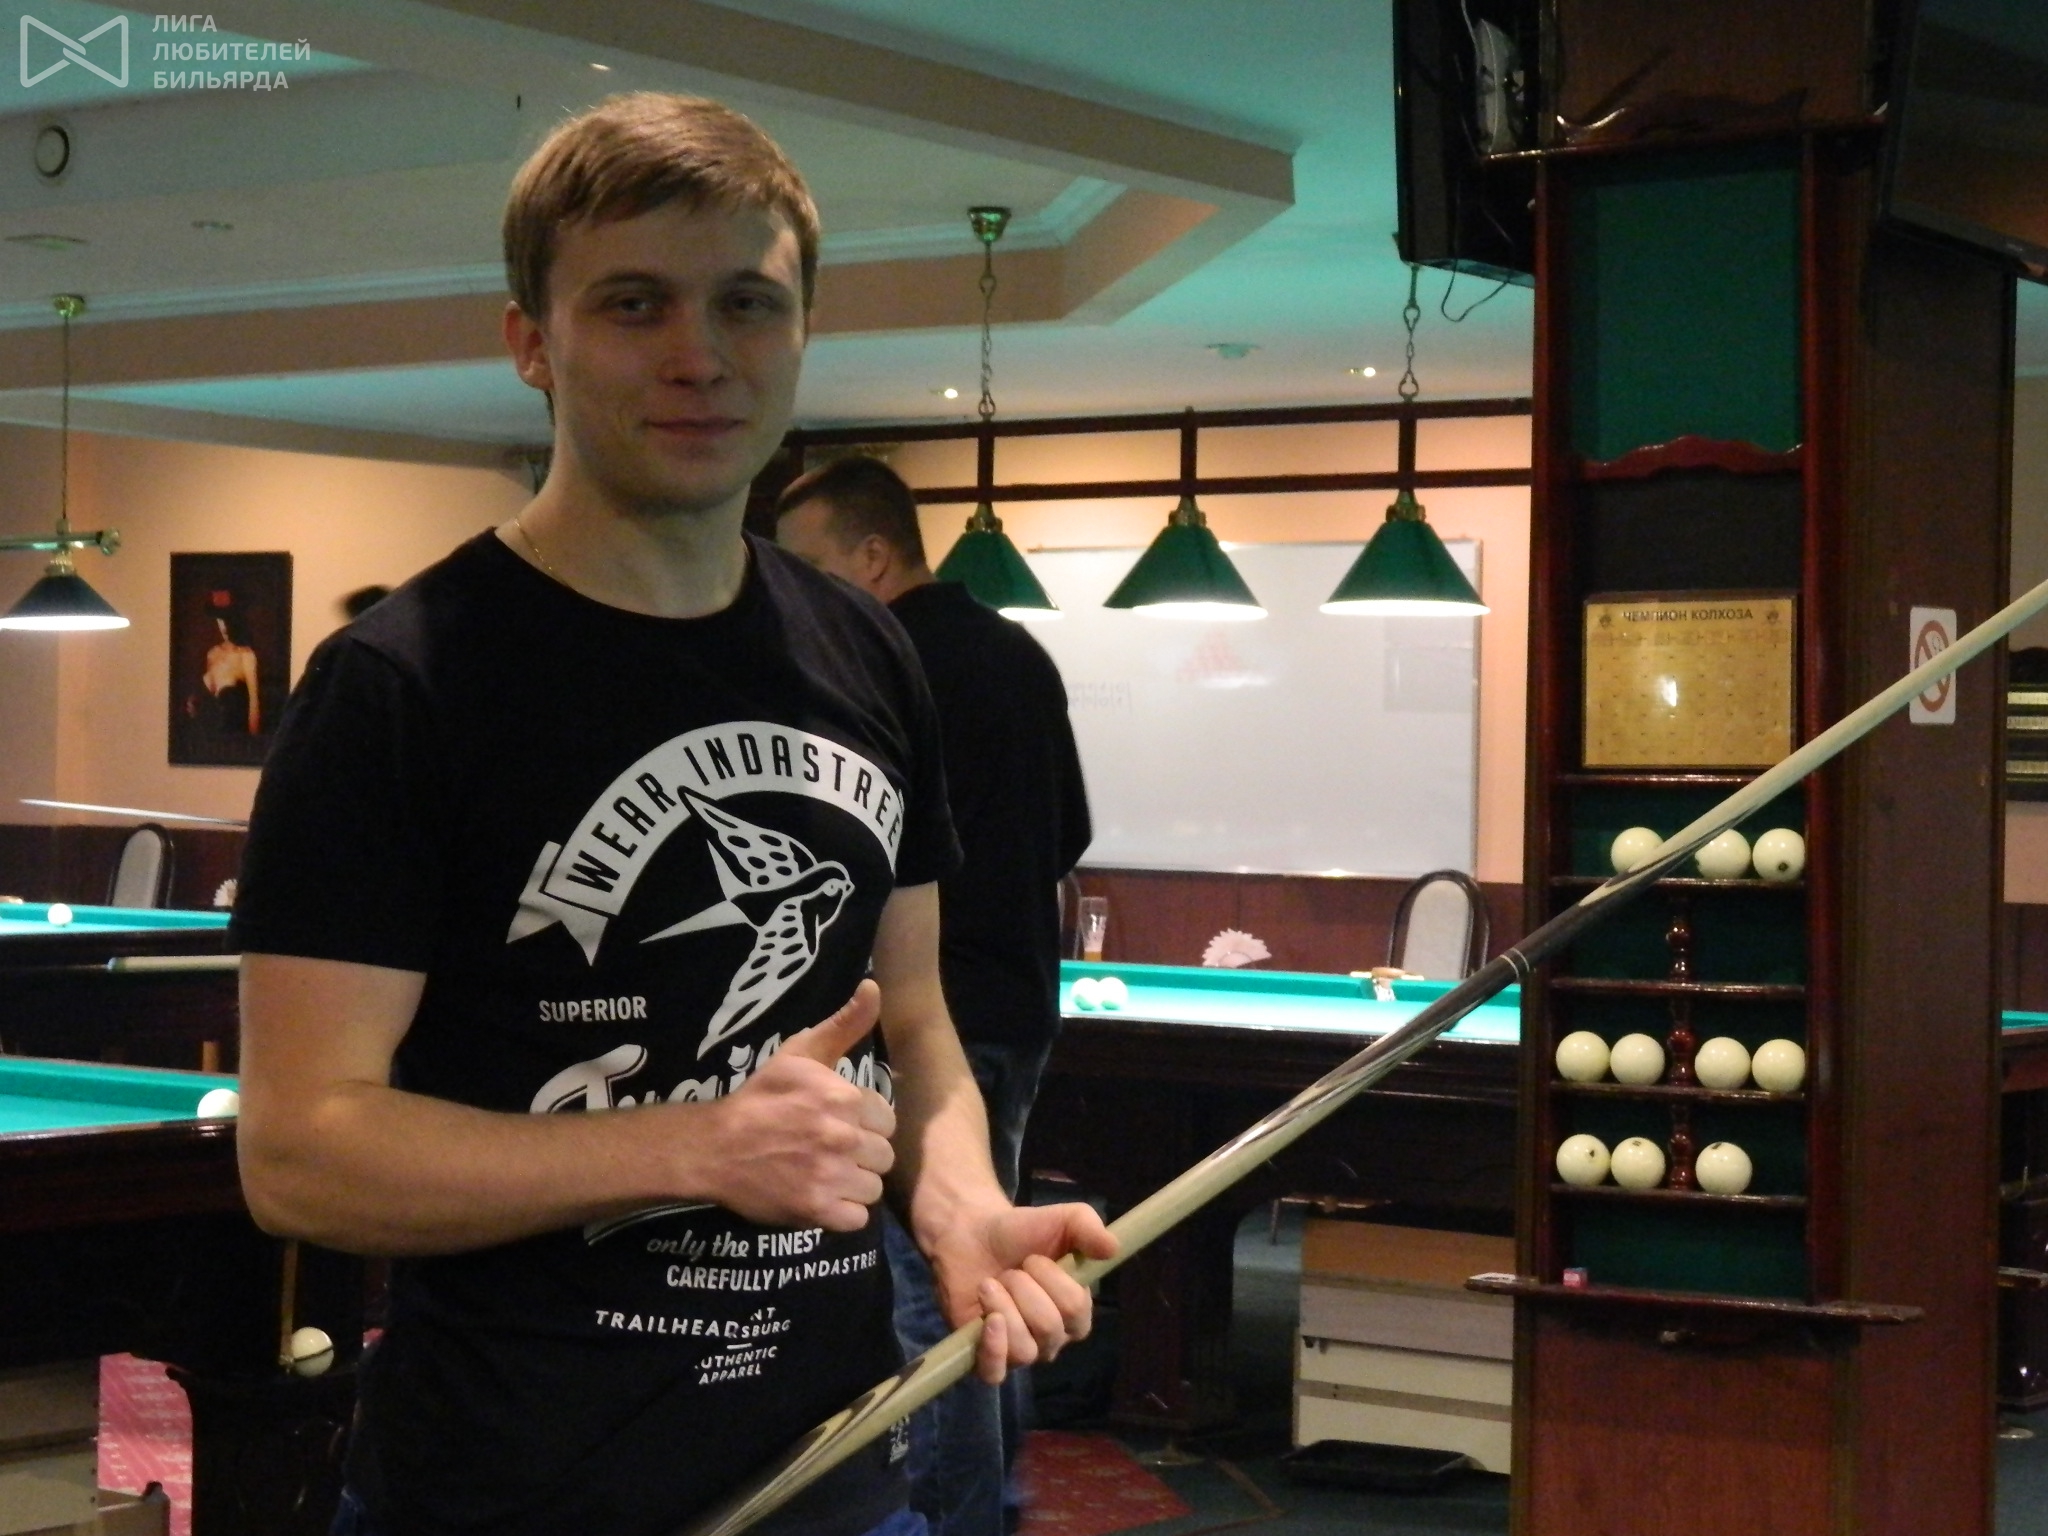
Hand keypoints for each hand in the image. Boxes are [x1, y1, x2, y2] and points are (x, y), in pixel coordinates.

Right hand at [701, 981, 894, 1230]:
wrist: (714, 1147)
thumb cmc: (761, 1098)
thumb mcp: (799, 1053)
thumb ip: (844, 1025)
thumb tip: (875, 987)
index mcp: (844, 1097)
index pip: (887, 1120)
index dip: (866, 1124)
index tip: (840, 1125)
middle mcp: (842, 1136)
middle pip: (883, 1156)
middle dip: (862, 1155)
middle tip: (830, 1151)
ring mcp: (830, 1176)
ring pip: (873, 1188)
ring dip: (853, 1184)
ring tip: (825, 1174)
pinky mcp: (817, 1211)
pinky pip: (857, 1218)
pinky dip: (841, 1212)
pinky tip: (821, 1197)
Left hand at [927, 1201, 1118, 1383]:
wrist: (972, 1234)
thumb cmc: (1023, 1232)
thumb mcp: (1064, 1219)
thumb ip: (1089, 1227)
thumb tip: (1111, 1247)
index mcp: (1075, 1312)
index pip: (1076, 1309)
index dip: (1052, 1281)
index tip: (1033, 1258)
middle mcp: (1052, 1339)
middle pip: (1048, 1329)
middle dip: (1023, 1289)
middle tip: (1010, 1271)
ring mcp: (1020, 1351)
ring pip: (1024, 1349)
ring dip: (1002, 1306)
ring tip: (989, 1284)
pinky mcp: (986, 1358)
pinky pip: (996, 1373)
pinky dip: (993, 1349)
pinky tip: (988, 1321)